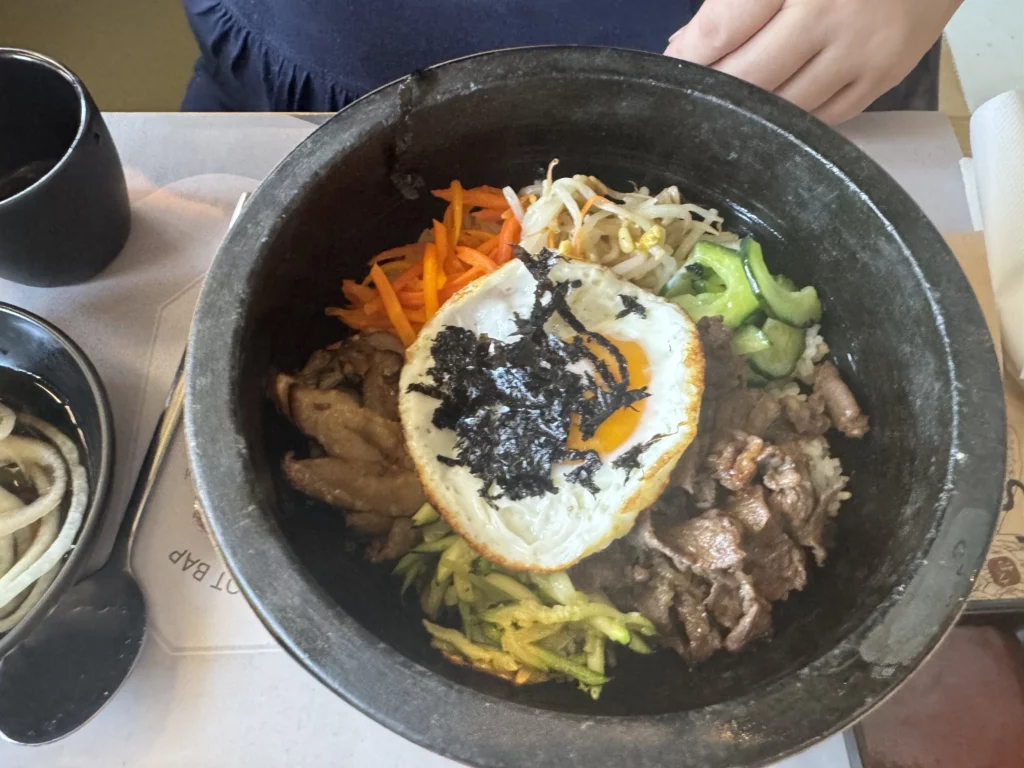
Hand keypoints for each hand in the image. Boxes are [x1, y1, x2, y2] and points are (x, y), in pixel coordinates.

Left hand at [664, 0, 962, 123]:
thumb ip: (735, 2)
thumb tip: (685, 47)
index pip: (723, 28)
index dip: (689, 56)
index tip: (671, 67)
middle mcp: (831, 15)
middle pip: (749, 77)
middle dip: (714, 89)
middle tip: (695, 93)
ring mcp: (860, 52)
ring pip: (783, 106)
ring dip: (750, 109)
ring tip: (730, 103)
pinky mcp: (883, 78)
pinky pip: (821, 117)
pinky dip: (791, 116)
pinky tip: (774, 106)